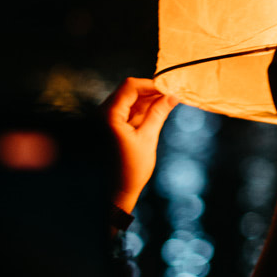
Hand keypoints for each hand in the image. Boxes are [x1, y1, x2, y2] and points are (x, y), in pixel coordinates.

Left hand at [104, 78, 180, 215]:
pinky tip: (155, 114)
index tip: (169, 89)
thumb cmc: (131, 168)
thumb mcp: (148, 138)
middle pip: (129, 91)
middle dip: (151, 92)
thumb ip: (159, 113)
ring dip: (147, 101)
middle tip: (171, 97)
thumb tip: (172, 95)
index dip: (151, 85)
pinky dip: (141, 111)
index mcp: (109, 114)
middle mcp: (103, 113)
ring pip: (129, 101)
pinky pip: (127, 111)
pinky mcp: (110, 127)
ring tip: (166, 105)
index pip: (130, 86)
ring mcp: (106, 120)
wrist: (116, 191)